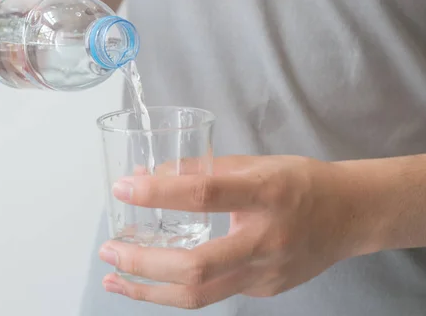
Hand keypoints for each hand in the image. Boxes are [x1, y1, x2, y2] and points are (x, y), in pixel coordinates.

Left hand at [98, 155, 369, 308]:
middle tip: (108, 250)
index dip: (158, 192)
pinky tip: (155, 277)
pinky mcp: (264, 290)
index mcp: (266, 194)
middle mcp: (266, 240)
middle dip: (142, 264)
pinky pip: (213, 293)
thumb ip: (203, 169)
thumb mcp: (255, 163)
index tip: (123, 188)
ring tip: (114, 278)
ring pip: (199, 295)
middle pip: (195, 266)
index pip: (203, 194)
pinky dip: (177, 286)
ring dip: (148, 289)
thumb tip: (151, 175)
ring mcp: (266, 274)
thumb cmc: (302, 182)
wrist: (351, 216)